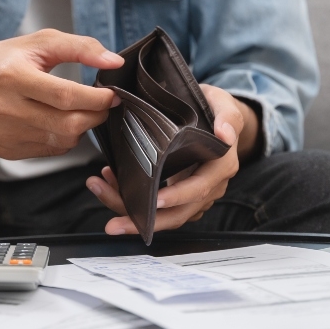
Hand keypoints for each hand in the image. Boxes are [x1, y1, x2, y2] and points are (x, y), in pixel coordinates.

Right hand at [0, 29, 123, 159]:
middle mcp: (7, 109)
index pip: (67, 95)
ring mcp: (6, 135)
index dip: (98, 97)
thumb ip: (80, 48)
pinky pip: (50, 150)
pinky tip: (57, 120)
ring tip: (80, 109)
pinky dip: (64, 137)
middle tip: (103, 102)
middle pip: (69, 124)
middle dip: (96, 115)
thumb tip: (113, 62)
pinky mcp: (7, 151)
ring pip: (63, 141)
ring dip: (82, 127)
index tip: (112, 92)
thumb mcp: (37, 42)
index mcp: (14, 77)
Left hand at [86, 84, 259, 234]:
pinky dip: (131, 200)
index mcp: (220, 167)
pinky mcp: (178, 195)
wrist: (215, 117)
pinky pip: (156, 206)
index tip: (153, 200)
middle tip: (114, 225)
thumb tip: (225, 135)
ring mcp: (193, 195)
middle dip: (144, 222)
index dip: (176, 197)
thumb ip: (228, 116)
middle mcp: (209, 186)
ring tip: (101, 190)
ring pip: (162, 214)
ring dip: (130, 210)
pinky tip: (110, 184)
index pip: (198, 189)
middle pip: (177, 213)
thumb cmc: (215, 109)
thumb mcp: (224, 104)